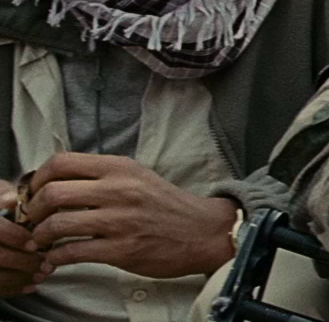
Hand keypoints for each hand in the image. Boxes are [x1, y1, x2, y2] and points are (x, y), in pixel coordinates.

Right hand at [0, 181, 43, 296]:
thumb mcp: (1, 194)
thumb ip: (14, 197)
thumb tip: (28, 204)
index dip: (18, 238)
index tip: (35, 244)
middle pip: (0, 257)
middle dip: (26, 262)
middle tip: (47, 264)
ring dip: (21, 278)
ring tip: (42, 275)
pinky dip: (12, 288)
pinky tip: (29, 285)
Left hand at [23, 153, 236, 278]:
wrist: (203, 231)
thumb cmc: (165, 205)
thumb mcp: (136, 177)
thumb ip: (100, 175)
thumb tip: (55, 182)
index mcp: (120, 168)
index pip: (61, 162)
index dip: (37, 178)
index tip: (34, 192)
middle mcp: (120, 190)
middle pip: (53, 193)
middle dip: (34, 210)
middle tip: (34, 220)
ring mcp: (121, 220)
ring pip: (59, 224)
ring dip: (40, 237)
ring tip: (41, 242)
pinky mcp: (123, 249)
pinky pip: (73, 252)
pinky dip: (55, 257)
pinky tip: (56, 258)